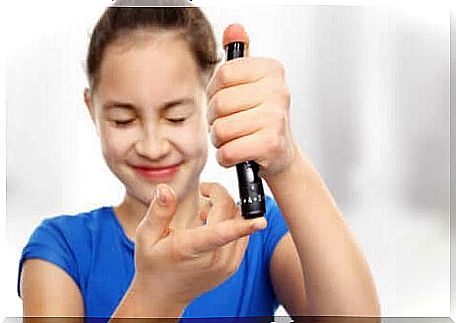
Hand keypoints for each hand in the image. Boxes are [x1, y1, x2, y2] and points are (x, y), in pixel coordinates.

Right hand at [133, 182, 266, 305]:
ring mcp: (227, 264)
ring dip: (227, 209)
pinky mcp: (233, 266)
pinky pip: (242, 235)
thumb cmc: (153, 263)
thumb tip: (166, 188)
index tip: (261, 221)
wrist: (163, 295)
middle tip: (203, 192)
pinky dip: (232, 222)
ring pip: (240, 222)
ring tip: (203, 213)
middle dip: (220, 195)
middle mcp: (214, 259)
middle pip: (232, 214)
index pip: (220, 234)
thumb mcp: (146, 236)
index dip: (242, 226)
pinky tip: (211, 223)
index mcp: (191, 249)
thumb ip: (159, 211)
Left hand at [206, 24, 297, 177]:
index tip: (226, 100)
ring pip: (221, 129)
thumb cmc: (261, 118)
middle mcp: (278, 91)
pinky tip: (238, 153)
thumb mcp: (251, 83)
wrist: (280, 153)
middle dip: (215, 119)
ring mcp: (276, 118)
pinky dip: (226, 157)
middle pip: (219, 103)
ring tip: (234, 138)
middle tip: (228, 124)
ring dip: (220, 140)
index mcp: (272, 70)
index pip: (223, 74)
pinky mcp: (271, 144)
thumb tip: (234, 29)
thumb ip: (239, 57)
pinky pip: (228, 151)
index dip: (214, 92)